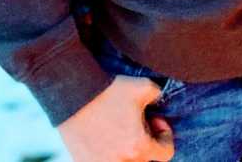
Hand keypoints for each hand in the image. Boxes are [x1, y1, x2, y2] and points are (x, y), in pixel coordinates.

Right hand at [58, 75, 174, 161]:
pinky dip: (110, 153)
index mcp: (139, 147)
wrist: (75, 95)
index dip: (165, 135)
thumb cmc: (110, 92)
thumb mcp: (144, 86)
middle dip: (146, 142)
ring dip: (129, 149)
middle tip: (137, 124)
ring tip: (121, 131)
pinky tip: (105, 136)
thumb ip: (159, 96)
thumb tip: (159, 101)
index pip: (166, 154)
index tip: (154, 120)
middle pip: (145, 160)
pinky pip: (107, 161)